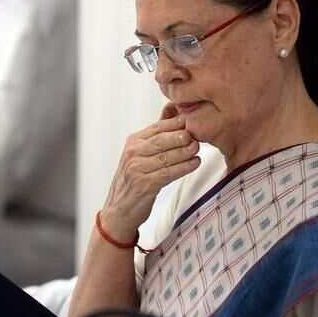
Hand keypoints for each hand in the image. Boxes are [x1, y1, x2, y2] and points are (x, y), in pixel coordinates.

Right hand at [99, 103, 200, 238]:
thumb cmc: (136, 178)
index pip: (158, 127)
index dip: (176, 123)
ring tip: (198, 148)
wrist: (119, 209)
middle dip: (180, 136)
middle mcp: (133, 153)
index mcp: (134, 141)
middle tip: (196, 134)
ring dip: (184, 152)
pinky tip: (194, 163)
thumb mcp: (142, 152)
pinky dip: (183, 168)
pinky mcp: (144, 185)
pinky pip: (167, 174)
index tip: (193, 120)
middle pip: (161, 140)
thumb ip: (158, 132)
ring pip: (165, 157)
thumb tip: (173, 107)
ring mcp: (137, 169)